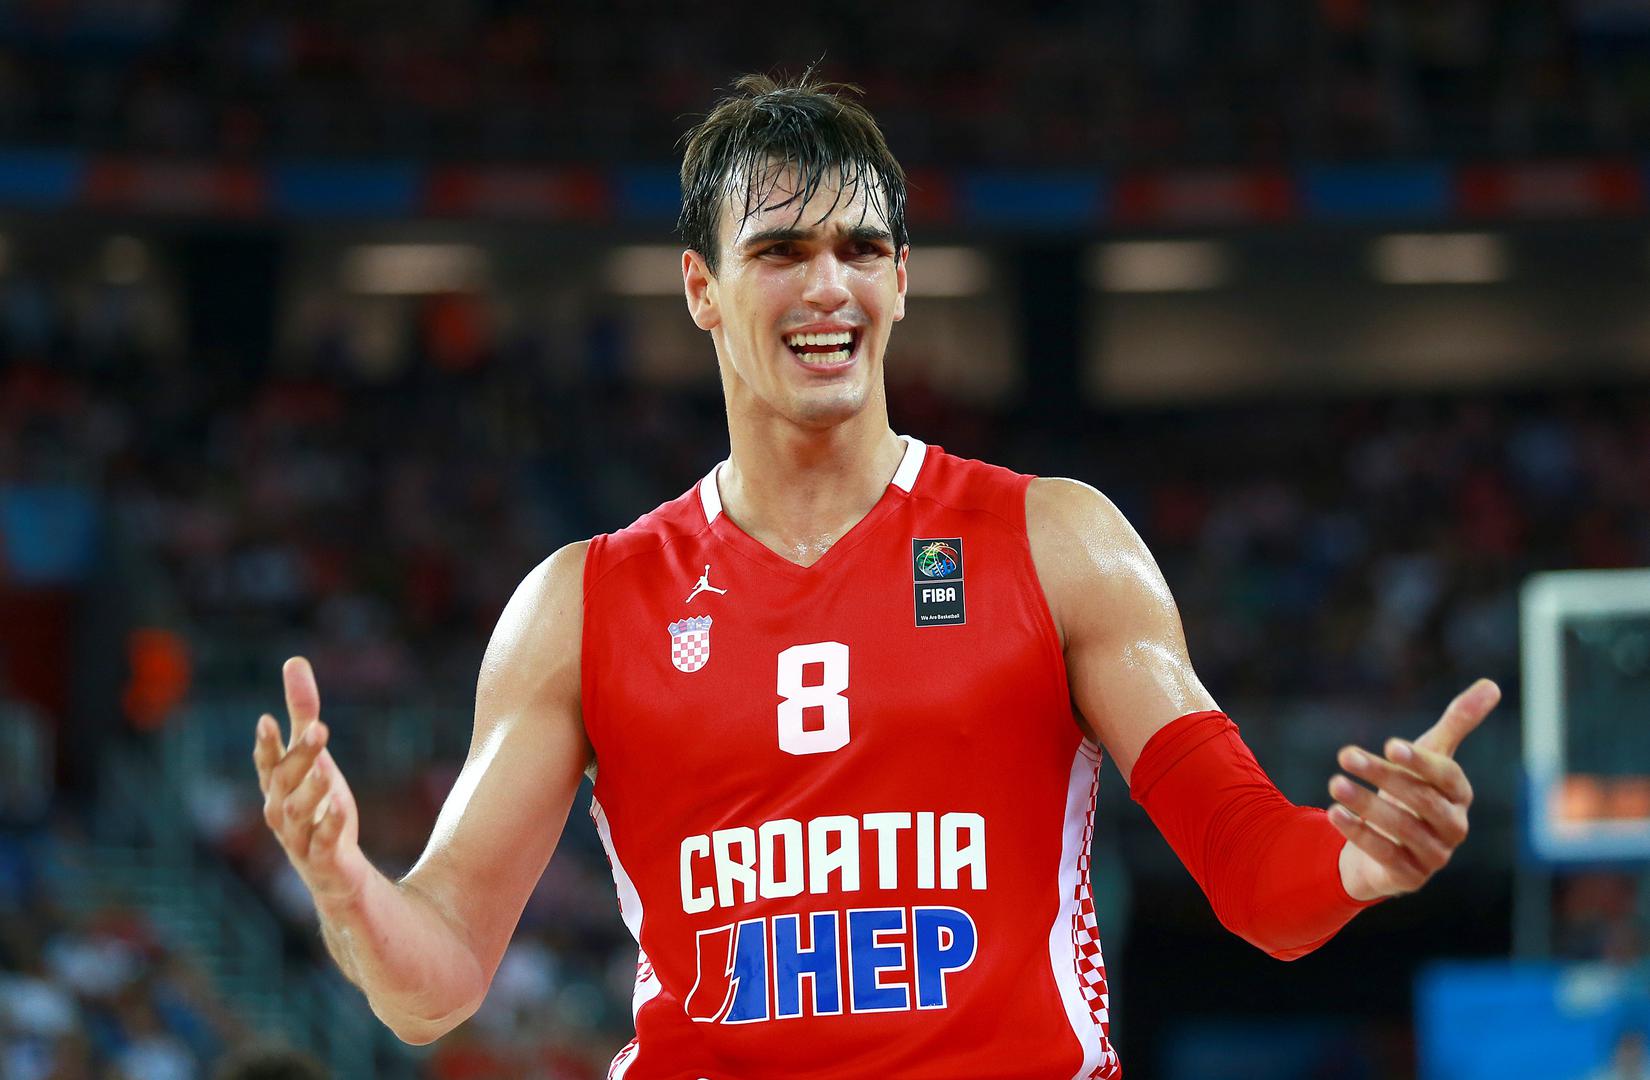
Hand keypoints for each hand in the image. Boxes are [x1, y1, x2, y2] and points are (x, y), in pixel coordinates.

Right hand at [253, 657, 368, 908]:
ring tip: (327, 769)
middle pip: (284, 783)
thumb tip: (294, 660)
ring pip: (299, 814)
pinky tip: (341, 806)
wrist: (333, 873)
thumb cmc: (317, 804)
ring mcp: (300, 839)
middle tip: (320, 727)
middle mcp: (282, 812)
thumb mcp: (314, 755)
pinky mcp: (324, 860)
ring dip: (311, 790)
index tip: (267, 720)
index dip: (266, 744)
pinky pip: (324, 843)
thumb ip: (303, 711)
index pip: (267, 763)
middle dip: (299, 756)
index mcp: (277, 786)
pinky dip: (330, 825)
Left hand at [1328, 678, 1499, 900]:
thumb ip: (1457, 723)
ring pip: (1401, 828)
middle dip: (1382, 776)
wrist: (1388, 844)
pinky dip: (1359, 833)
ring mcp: (1435, 855)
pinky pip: (1385, 854)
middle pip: (1421, 800)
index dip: (1420, 762)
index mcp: (1460, 795)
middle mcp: (1454, 826)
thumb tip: (1491, 685)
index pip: (1446, 776)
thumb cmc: (1412, 790)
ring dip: (1365, 804)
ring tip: (1334, 782)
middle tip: (1345, 755)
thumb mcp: (1430, 755)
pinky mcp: (1410, 876)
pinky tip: (1334, 812)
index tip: (1388, 744)